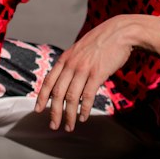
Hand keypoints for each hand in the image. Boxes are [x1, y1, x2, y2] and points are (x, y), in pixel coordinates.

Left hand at [35, 16, 159, 131]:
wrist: (121, 32)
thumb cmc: (103, 40)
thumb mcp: (81, 49)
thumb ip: (73, 62)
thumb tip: (68, 78)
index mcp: (66, 58)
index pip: (49, 81)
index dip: (42, 97)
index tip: (38, 110)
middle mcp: (71, 64)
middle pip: (57, 93)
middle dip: (54, 112)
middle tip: (53, 126)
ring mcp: (84, 69)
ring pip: (71, 98)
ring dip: (69, 115)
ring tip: (69, 126)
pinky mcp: (97, 74)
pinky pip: (87, 96)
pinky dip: (84, 109)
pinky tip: (83, 117)